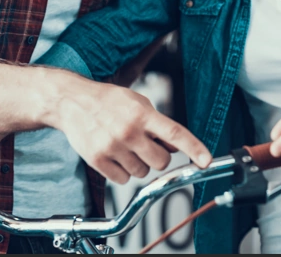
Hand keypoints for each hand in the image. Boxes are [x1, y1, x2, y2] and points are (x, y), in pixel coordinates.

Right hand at [44, 74, 211, 183]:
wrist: (73, 102)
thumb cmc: (108, 101)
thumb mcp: (138, 102)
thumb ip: (158, 124)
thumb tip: (176, 146)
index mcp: (142, 114)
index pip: (175, 133)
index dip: (194, 148)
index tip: (206, 161)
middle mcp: (129, 131)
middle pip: (161, 161)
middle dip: (159, 157)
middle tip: (147, 145)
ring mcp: (112, 147)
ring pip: (142, 173)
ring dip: (139, 164)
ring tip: (126, 146)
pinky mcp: (97, 160)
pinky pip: (123, 179)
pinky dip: (122, 172)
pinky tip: (115, 154)